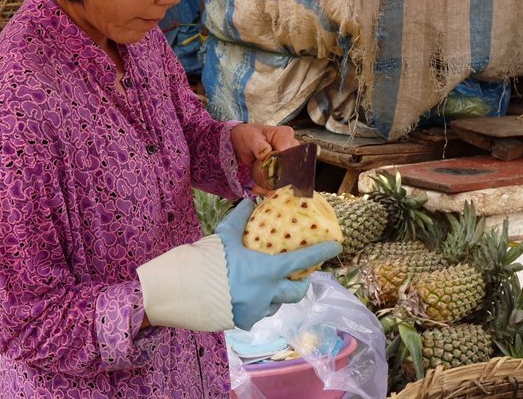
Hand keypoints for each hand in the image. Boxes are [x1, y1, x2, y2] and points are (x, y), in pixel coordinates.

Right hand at [215, 198, 341, 330]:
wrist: (185, 291)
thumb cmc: (209, 260)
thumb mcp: (225, 235)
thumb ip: (239, 218)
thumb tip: (249, 200)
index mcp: (268, 271)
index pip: (302, 260)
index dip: (321, 252)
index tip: (336, 247)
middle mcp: (268, 294)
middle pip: (296, 292)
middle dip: (301, 284)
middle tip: (299, 276)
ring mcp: (257, 311)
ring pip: (277, 304)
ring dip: (277, 295)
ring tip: (267, 286)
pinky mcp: (245, 322)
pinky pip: (258, 313)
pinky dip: (257, 305)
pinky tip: (245, 297)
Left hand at [231, 123, 296, 194]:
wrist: (243, 141)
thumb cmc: (248, 135)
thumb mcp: (251, 138)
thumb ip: (259, 146)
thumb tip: (266, 153)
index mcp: (285, 135)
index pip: (289, 153)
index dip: (280, 164)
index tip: (269, 172)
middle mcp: (290, 147)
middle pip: (291, 168)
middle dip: (278, 180)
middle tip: (262, 185)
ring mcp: (288, 159)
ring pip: (287, 178)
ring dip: (273, 187)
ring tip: (258, 188)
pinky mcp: (282, 169)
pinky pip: (280, 182)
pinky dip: (269, 188)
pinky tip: (258, 188)